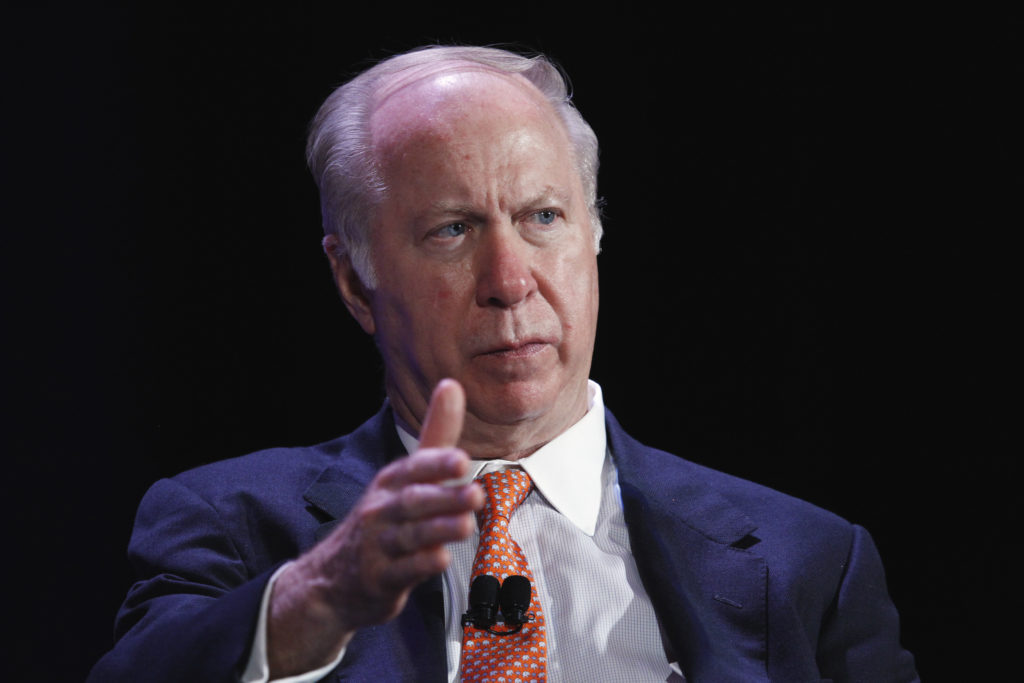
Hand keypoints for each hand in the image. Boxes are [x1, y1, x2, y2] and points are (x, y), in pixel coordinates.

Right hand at [267, 379, 483, 675]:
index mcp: (392, 481)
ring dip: (439, 529)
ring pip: (410, 535)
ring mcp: (380, 545)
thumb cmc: (381, 520)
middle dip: (443, 497)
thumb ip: (435, 434)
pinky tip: (440, 560)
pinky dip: (420, 566)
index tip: (461, 460)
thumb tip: (452, 385)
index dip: (437, 463)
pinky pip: (402, 572)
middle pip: (413, 501)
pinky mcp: (381, 579)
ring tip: (466, 525)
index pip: (415, 468)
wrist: (333, 579)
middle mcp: (383, 510)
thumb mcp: (407, 474)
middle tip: (474, 494)